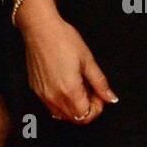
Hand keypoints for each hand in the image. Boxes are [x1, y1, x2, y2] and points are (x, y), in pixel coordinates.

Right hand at [16, 0, 117, 121]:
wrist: (40, 28)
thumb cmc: (63, 39)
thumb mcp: (88, 60)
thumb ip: (100, 83)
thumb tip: (111, 98)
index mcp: (69, 90)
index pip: (86, 116)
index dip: (97, 108)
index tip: (99, 95)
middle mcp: (54, 97)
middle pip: (75, 118)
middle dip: (87, 108)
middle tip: (91, 90)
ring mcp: (42, 94)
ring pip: (62, 114)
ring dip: (74, 107)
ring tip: (78, 87)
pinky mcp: (35, 89)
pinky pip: (50, 105)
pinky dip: (61, 102)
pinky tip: (65, 84)